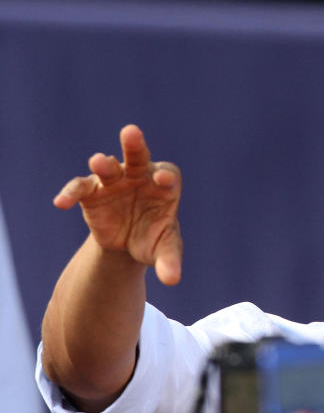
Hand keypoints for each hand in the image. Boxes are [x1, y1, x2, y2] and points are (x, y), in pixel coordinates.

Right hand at [53, 124, 182, 284]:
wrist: (128, 242)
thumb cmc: (153, 238)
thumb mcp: (163, 250)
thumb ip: (169, 261)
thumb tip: (172, 280)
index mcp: (163, 185)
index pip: (167, 176)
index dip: (165, 177)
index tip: (164, 180)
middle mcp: (139, 175)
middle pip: (138, 156)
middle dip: (134, 145)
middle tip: (131, 133)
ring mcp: (114, 180)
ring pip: (108, 167)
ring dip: (103, 164)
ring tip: (98, 163)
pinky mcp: (91, 191)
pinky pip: (80, 188)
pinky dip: (71, 193)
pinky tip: (62, 203)